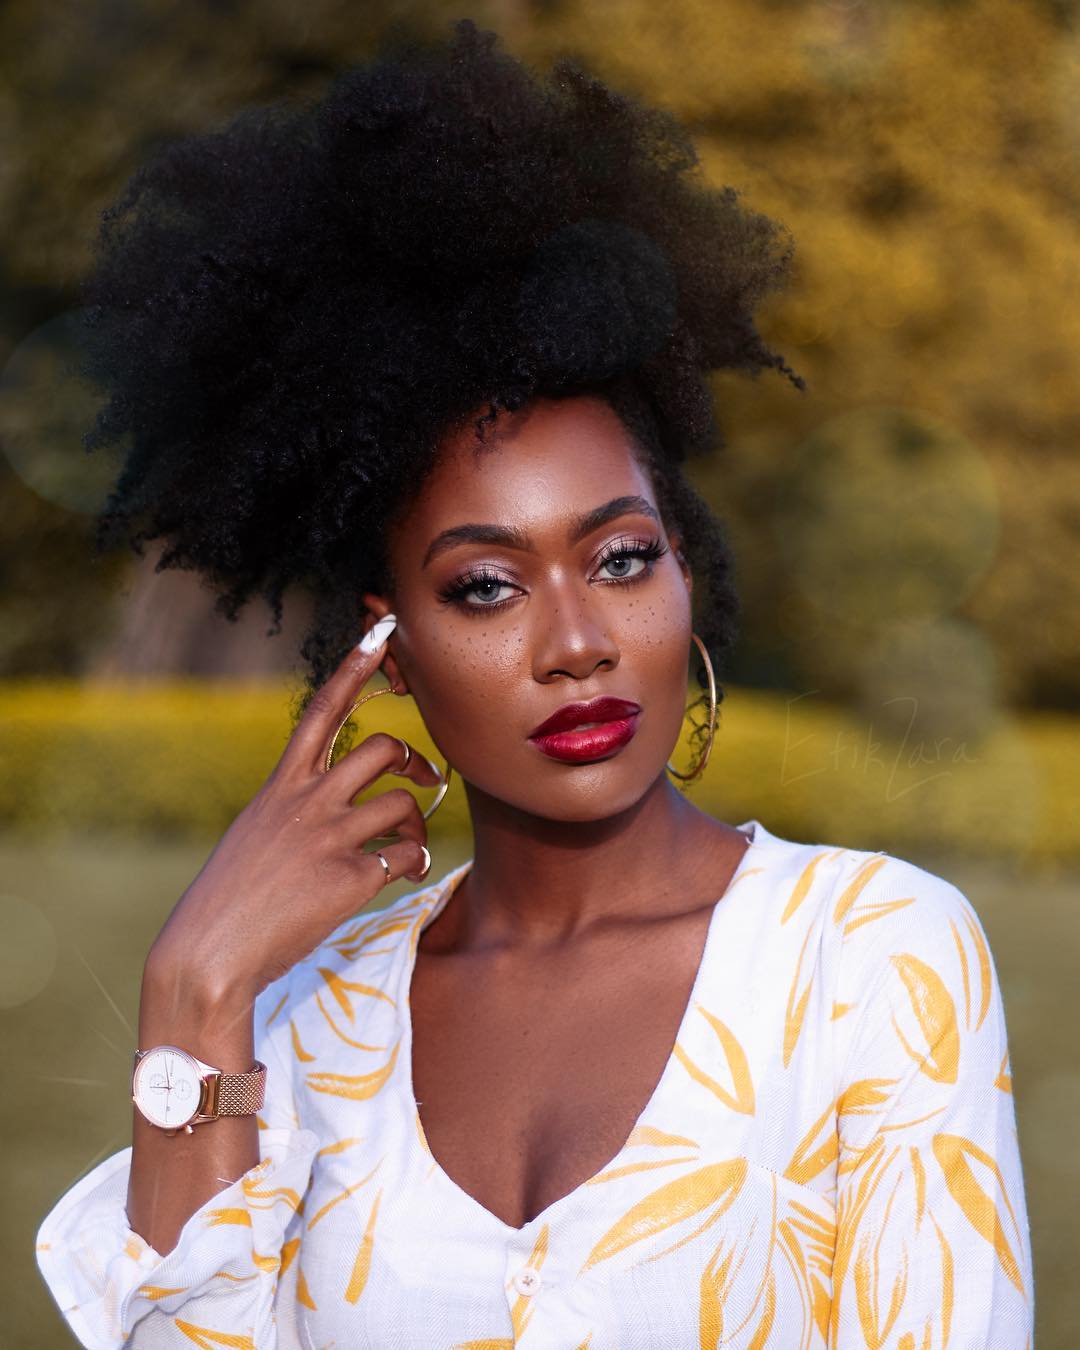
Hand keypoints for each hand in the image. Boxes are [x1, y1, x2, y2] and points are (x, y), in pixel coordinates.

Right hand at [144, 626, 441, 1009]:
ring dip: (418, 824)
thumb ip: (295, 810)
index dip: (356, 667)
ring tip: (407, 847)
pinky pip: (406, 854)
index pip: (323, 710)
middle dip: (415, 759)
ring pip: (403, 803)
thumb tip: (339, 805)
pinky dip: (413, 862)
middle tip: (427, 781)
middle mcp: (307, 801)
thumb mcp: (256, 834)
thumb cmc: (231, 898)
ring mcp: (329, 837)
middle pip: (385, 749)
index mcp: (281, 787)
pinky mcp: (349, 876)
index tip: (385, 629)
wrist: (210, 953)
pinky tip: (401, 875)